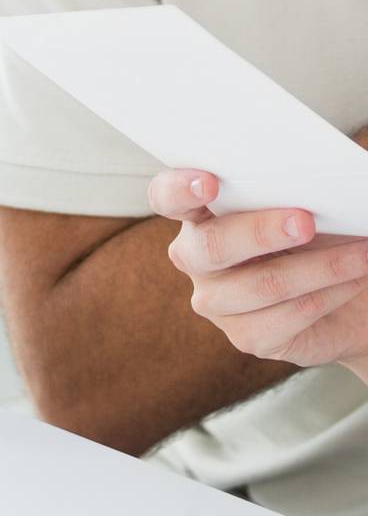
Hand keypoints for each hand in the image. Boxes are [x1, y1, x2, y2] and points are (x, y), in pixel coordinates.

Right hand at [152, 168, 367, 375]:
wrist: (351, 296)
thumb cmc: (321, 238)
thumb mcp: (306, 204)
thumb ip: (293, 188)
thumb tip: (315, 177)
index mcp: (200, 215)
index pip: (167, 197)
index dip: (179, 189)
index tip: (210, 183)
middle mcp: (197, 258)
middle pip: (211, 245)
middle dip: (261, 231)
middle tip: (307, 221)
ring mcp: (216, 301)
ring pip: (262, 284)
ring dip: (320, 267)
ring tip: (359, 253)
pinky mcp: (247, 337)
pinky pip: (286, 317)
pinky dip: (328, 295)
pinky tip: (349, 283)